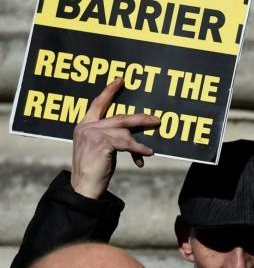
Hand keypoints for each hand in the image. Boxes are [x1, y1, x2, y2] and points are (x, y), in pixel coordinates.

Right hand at [70, 79, 161, 198]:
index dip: (109, 91)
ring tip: (148, 150)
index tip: (120, 80)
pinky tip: (146, 154)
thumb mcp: (101, 149)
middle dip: (140, 119)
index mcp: (84, 125)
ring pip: (125, 129)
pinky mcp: (102, 142)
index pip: (97, 104)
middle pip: (119, 117)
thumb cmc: (93, 170)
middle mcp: (86, 127)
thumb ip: (112, 137)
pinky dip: (138, 149)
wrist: (83, 187)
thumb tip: (133, 133)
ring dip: (139, 140)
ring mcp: (92, 133)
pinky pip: (127, 142)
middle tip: (156, 119)